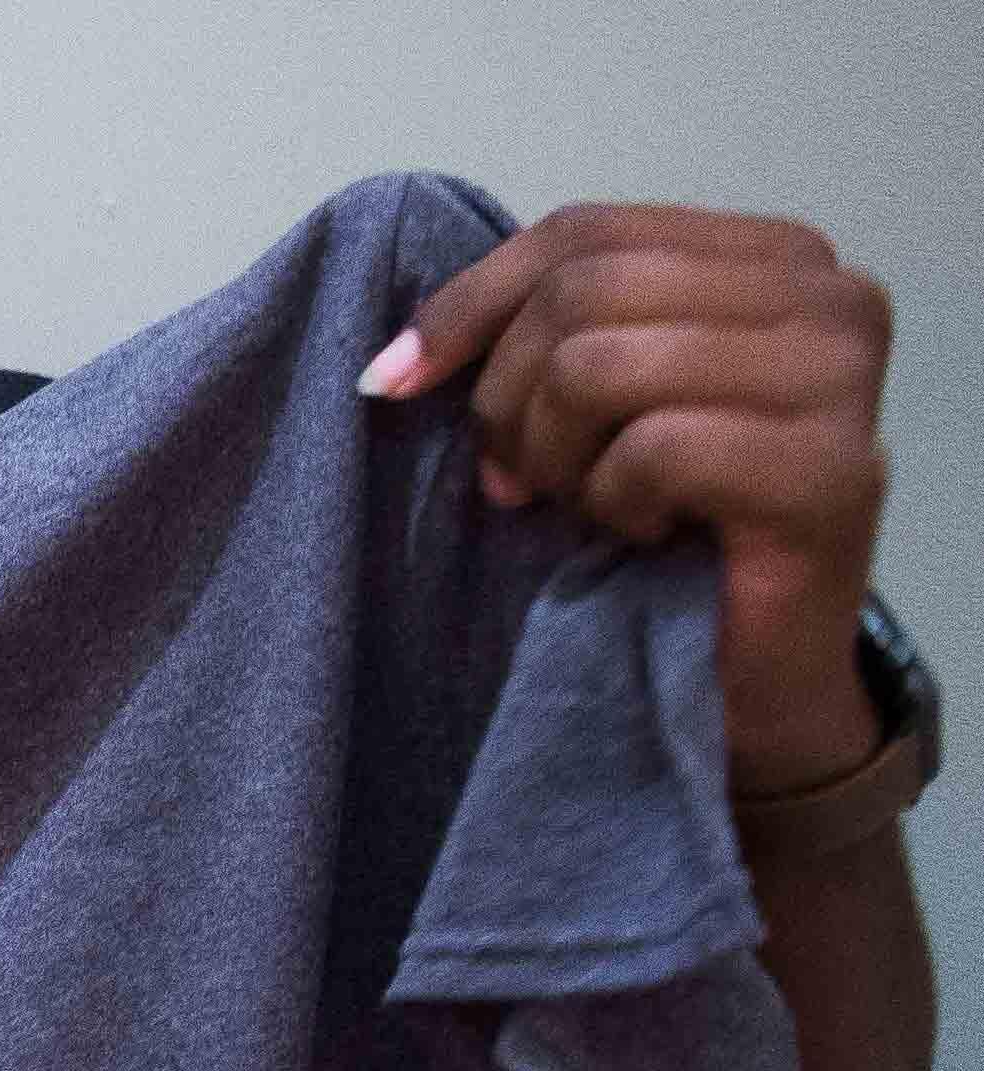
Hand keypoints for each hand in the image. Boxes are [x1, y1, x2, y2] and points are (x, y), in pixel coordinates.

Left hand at [365, 202, 893, 791]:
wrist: (748, 669)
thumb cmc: (669, 523)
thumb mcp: (591, 398)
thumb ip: (537, 333)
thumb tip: (395, 361)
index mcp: (778, 258)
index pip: (584, 232)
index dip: (470, 303)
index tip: (395, 382)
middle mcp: (832, 299)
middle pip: (584, 291)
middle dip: (510, 396)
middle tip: (517, 479)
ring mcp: (844, 382)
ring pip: (604, 363)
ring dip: (557, 455)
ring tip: (590, 503)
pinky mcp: (832, 474)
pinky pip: (656, 448)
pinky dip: (616, 501)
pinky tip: (647, 533)